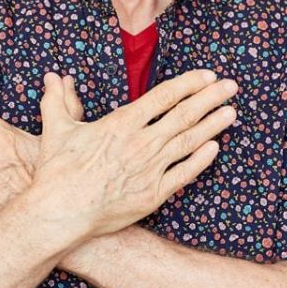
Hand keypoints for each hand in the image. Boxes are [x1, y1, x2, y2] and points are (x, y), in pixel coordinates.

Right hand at [34, 68, 237, 243]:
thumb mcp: (56, 128)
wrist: (60, 212)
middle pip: (184, 115)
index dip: (189, 83)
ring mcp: (150, 169)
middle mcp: (142, 143)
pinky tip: (215, 148)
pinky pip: (184, 174)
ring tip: (231, 112)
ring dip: (213, 125)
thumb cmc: (57, 171)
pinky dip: (201, 160)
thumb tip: (54, 76)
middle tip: (230, 86)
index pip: (164, 96)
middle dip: (211, 98)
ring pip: (189, 142)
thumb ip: (58, 99)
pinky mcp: (153, 194)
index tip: (207, 75)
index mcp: (122, 123)